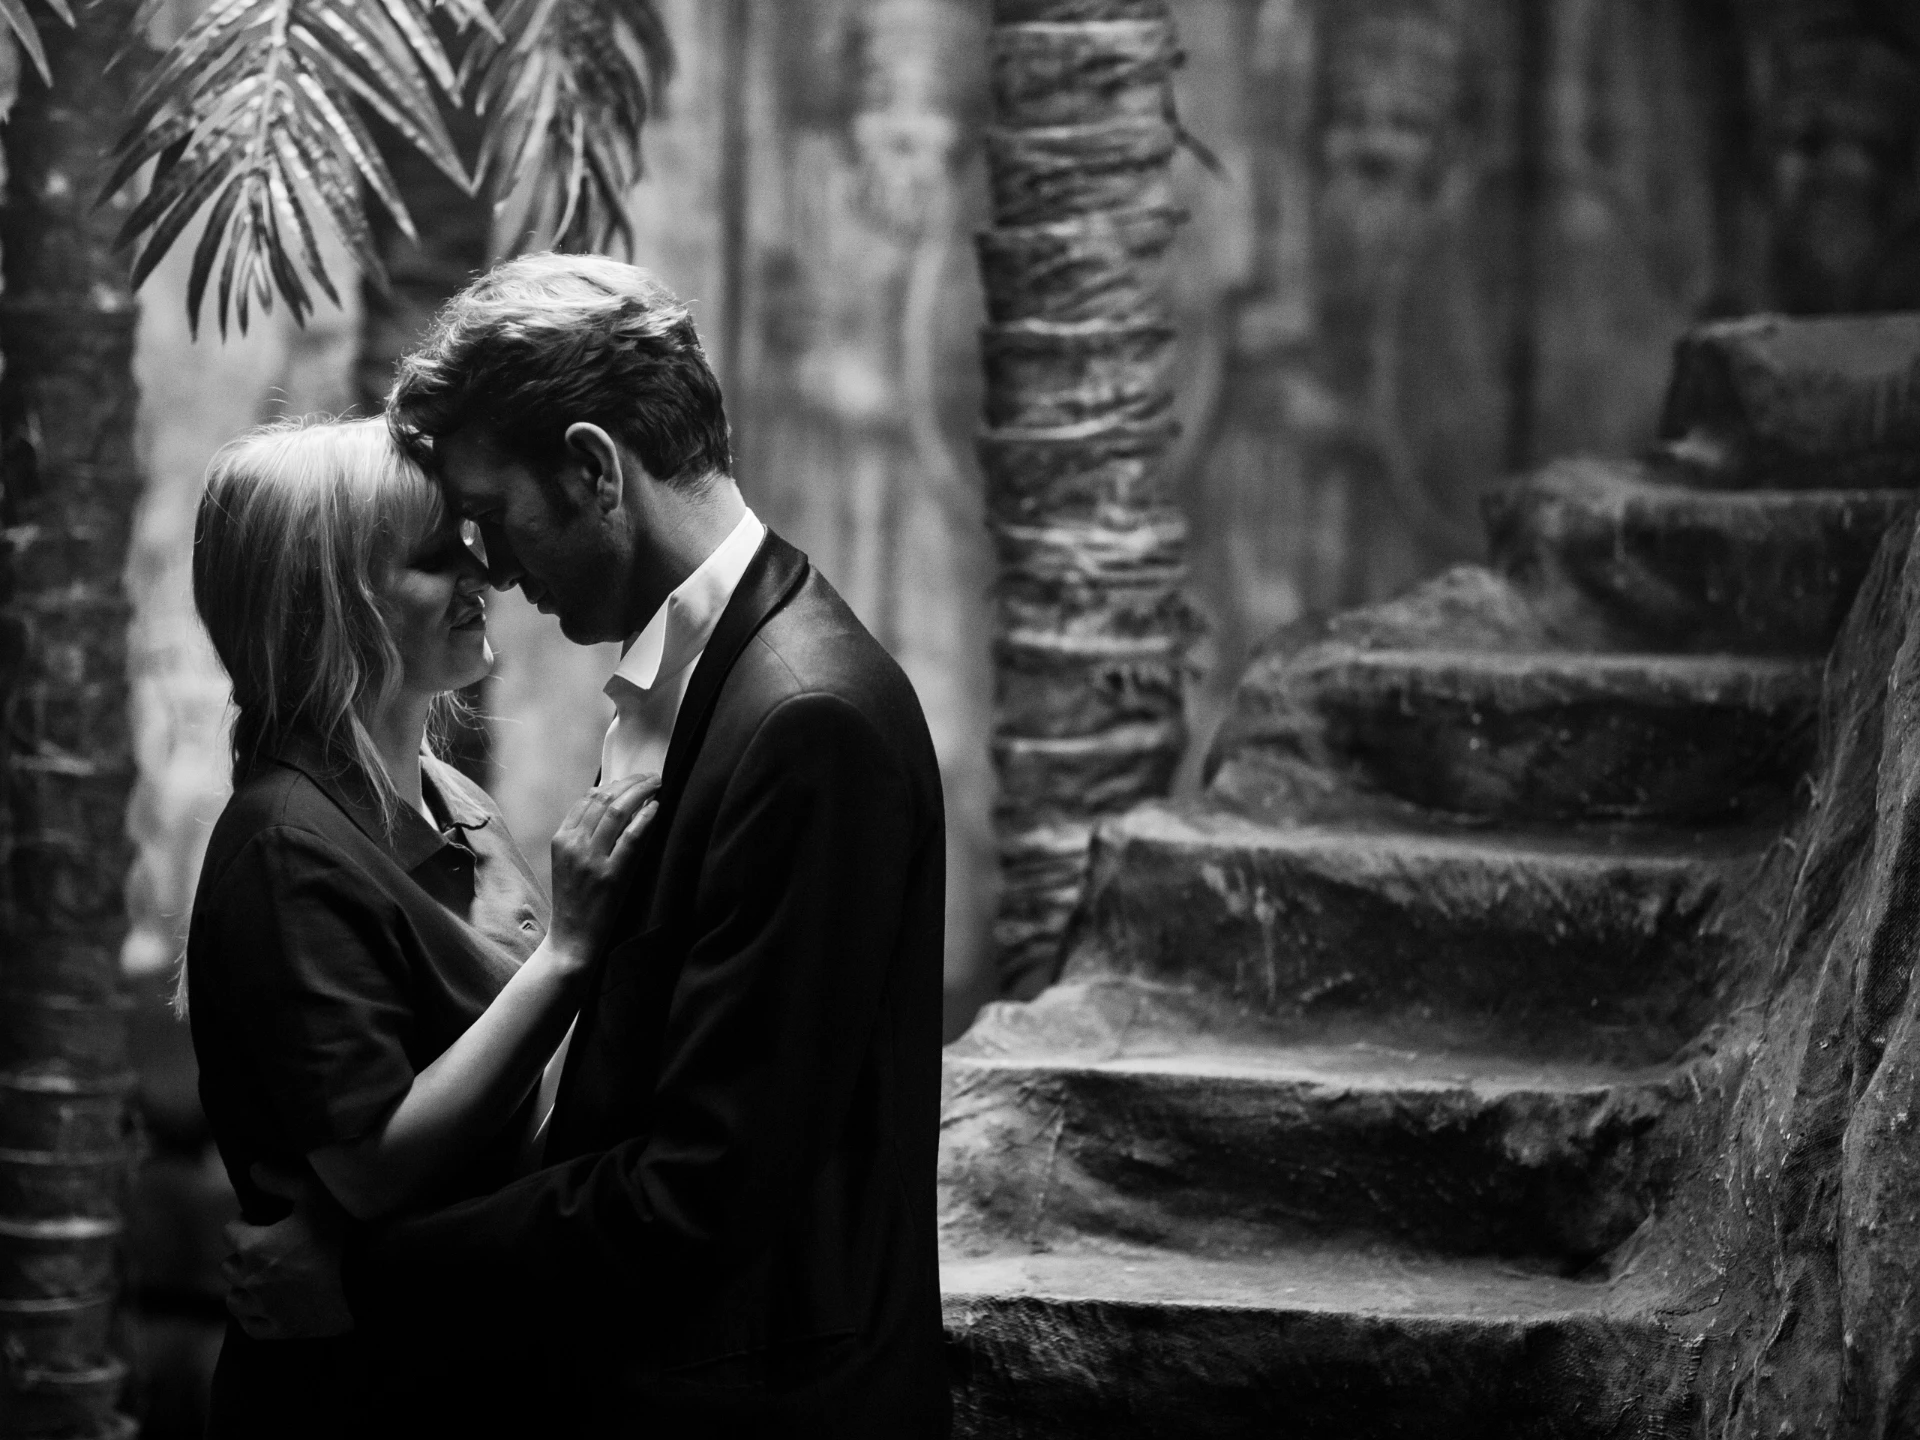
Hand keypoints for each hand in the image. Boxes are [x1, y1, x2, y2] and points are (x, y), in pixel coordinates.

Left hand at [223, 1162, 353, 1339]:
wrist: (367, 1278)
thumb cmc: (340, 1233)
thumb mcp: (314, 1193)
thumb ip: (281, 1179)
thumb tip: (253, 1170)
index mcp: (253, 1246)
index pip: (230, 1231)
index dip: (245, 1222)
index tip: (261, 1220)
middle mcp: (251, 1279)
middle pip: (228, 1266)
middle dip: (241, 1255)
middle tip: (265, 1247)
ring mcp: (265, 1308)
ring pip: (235, 1299)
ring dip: (242, 1287)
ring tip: (261, 1278)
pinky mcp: (282, 1330)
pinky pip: (251, 1326)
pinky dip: (252, 1316)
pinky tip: (262, 1307)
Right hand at [548, 771, 659, 960]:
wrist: (572, 938)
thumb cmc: (574, 899)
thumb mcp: (568, 861)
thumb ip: (581, 832)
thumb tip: (601, 796)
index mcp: (561, 839)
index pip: (588, 799)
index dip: (614, 783)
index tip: (632, 778)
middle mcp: (574, 845)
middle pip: (604, 800)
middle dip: (630, 782)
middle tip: (651, 776)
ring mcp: (592, 860)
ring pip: (618, 812)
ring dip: (641, 792)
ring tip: (657, 784)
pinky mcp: (612, 875)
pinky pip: (631, 837)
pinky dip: (645, 818)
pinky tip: (656, 808)